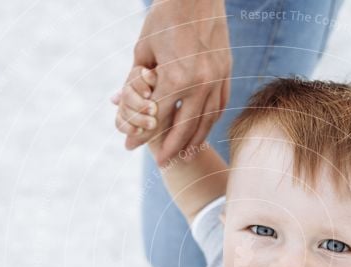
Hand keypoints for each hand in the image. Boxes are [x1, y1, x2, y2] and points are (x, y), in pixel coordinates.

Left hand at [114, 0, 231, 165]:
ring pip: (206, 121)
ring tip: (182, 156)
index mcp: (176, 78)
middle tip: (159, 162)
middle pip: (183, 128)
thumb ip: (136, 81)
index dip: (140, 134)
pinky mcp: (226, 73)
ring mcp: (217, 79)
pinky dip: (210, 123)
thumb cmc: (163, 19)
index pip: (155, 117)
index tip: (128, 146)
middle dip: (169, 148)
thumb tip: (123, 105)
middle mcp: (200, 83)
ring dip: (193, 142)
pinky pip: (219, 106)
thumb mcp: (143, 50)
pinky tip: (201, 133)